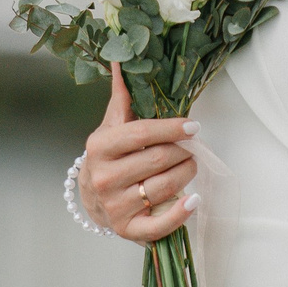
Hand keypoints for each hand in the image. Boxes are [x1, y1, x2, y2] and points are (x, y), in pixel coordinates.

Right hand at [80, 62, 199, 242]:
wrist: (93, 198)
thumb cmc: (111, 155)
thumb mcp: (113, 124)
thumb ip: (123, 93)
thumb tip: (122, 56)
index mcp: (100, 147)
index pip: (141, 134)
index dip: (171, 129)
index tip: (194, 127)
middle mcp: (103, 178)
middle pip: (158, 160)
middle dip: (182, 152)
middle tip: (191, 148)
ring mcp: (115, 207)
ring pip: (165, 187)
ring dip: (187, 174)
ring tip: (189, 166)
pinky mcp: (128, 230)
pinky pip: (160, 226)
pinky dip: (181, 213)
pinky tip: (194, 201)